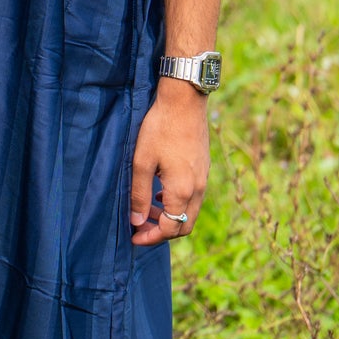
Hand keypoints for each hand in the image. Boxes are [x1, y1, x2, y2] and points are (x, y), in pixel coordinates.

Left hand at [130, 79, 210, 247]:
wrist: (184, 100)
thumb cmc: (160, 128)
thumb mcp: (142, 161)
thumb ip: (140, 194)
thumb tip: (137, 220)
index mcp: (182, 191)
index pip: (170, 229)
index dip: (151, 237)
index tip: (134, 236)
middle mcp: (198, 189)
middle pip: (184, 226)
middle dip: (162, 231)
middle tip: (141, 226)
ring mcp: (203, 178)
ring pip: (190, 212)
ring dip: (170, 217)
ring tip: (148, 208)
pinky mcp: (204, 168)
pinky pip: (193, 197)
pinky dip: (178, 203)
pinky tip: (162, 191)